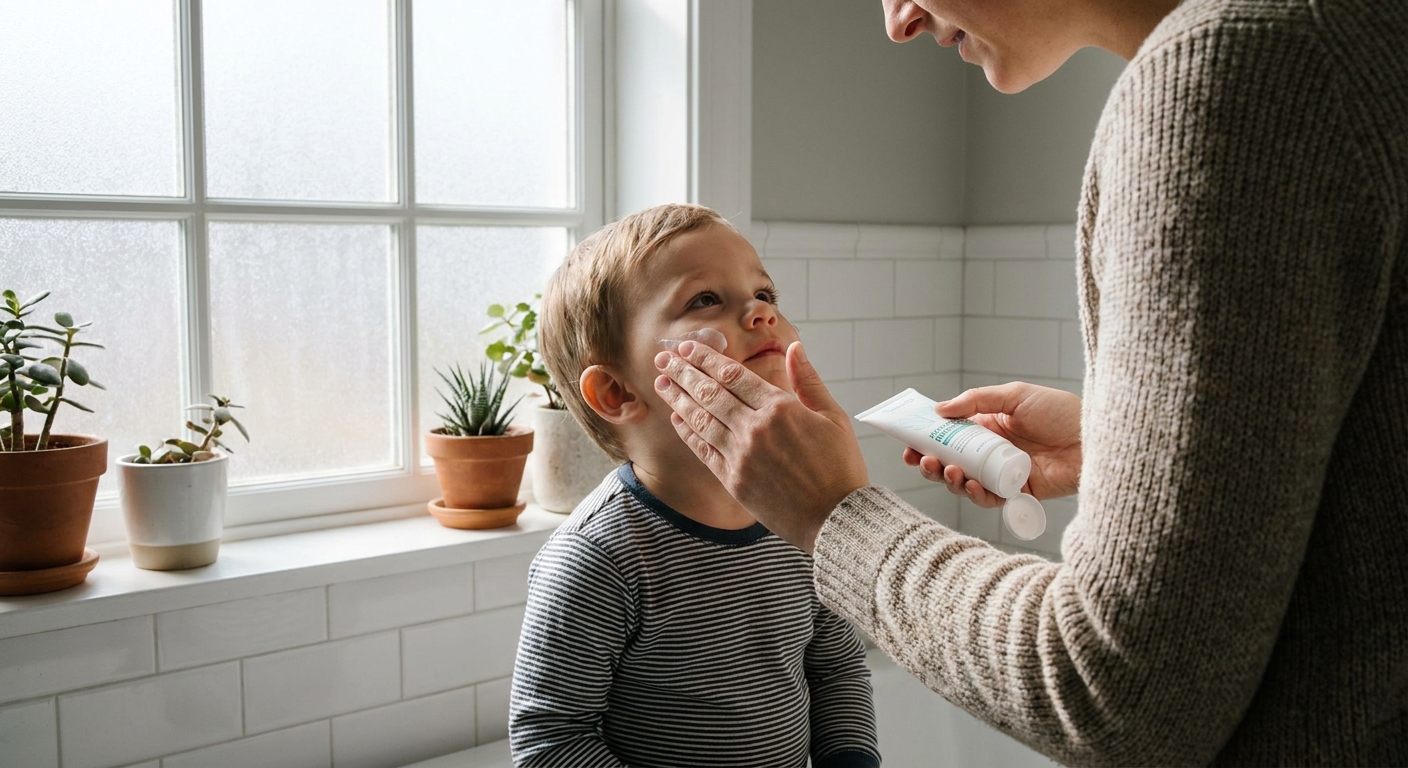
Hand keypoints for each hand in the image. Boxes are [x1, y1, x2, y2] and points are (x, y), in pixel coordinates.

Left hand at [652, 340, 868, 552]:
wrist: (836, 519)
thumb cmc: (840, 468)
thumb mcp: (833, 417)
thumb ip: (808, 380)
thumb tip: (794, 348)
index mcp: (780, 409)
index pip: (733, 375)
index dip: (707, 359)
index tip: (690, 347)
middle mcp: (755, 429)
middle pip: (710, 393)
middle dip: (684, 372)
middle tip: (664, 357)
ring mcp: (740, 456)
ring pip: (701, 420)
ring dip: (678, 398)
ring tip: (662, 382)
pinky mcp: (733, 481)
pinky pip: (703, 450)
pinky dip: (688, 432)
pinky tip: (677, 418)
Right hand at [904, 382, 1081, 506]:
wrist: (1097, 438)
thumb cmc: (1061, 412)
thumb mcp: (1015, 395)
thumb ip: (976, 400)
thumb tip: (939, 410)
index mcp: (988, 428)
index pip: (949, 437)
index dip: (926, 442)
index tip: (908, 444)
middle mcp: (992, 453)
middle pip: (952, 463)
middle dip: (931, 464)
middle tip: (922, 461)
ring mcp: (1003, 474)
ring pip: (966, 484)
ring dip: (951, 480)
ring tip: (949, 471)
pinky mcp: (1019, 494)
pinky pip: (991, 499)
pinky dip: (977, 495)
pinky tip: (973, 486)